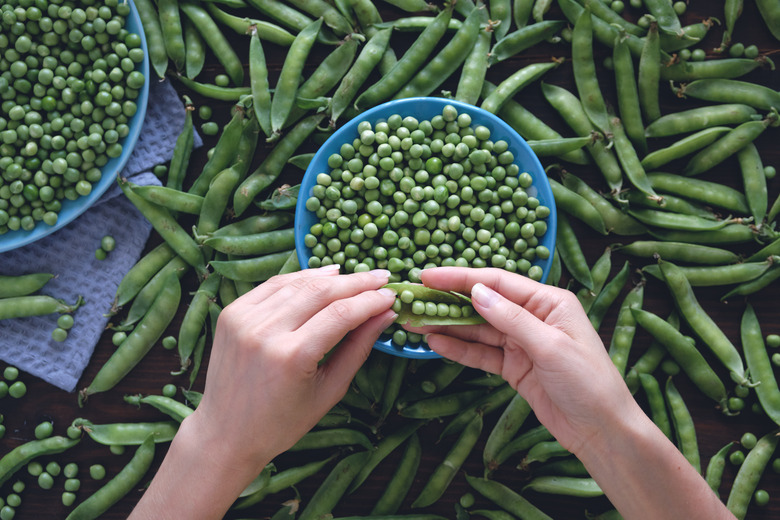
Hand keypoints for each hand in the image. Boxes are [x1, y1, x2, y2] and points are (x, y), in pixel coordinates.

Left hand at [187, 266, 395, 478]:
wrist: (225, 433)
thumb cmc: (281, 422)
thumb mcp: (329, 391)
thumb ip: (358, 348)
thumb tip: (385, 314)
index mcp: (292, 357)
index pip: (341, 314)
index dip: (370, 301)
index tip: (391, 295)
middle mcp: (265, 332)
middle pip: (321, 291)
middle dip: (356, 282)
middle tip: (381, 277)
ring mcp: (244, 319)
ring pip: (297, 283)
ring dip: (330, 276)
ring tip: (356, 276)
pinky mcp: (232, 313)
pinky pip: (273, 286)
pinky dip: (299, 277)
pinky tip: (321, 276)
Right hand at [405, 266, 638, 456]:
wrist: (602, 431)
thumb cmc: (588, 383)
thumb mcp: (551, 347)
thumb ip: (511, 319)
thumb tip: (477, 292)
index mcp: (549, 302)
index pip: (498, 282)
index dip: (461, 277)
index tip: (429, 276)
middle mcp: (533, 317)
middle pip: (484, 303)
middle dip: (449, 301)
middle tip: (414, 298)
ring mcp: (522, 343)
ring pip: (478, 330)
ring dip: (449, 326)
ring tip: (416, 322)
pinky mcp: (514, 367)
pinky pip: (482, 354)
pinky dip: (460, 349)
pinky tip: (436, 343)